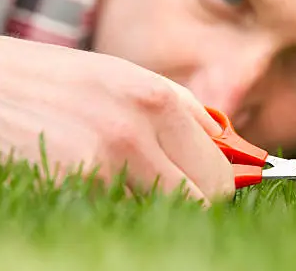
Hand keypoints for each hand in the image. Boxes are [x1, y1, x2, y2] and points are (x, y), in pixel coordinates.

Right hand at [0, 36, 233, 204]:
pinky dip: (116, 208)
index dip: (219, 185)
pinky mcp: (68, 186)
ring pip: (162, 213)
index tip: (211, 188)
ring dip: (154, 205)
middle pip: (202, 200)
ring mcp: (101, 162)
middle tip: (173, 188)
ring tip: (127, 179)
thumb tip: (233, 150)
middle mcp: (137, 130)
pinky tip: (97, 183)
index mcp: (159, 99)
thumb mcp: (129, 80)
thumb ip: (185, 114)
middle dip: (196, 200)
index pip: (220, 171)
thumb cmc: (62, 80)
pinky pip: (117, 214)